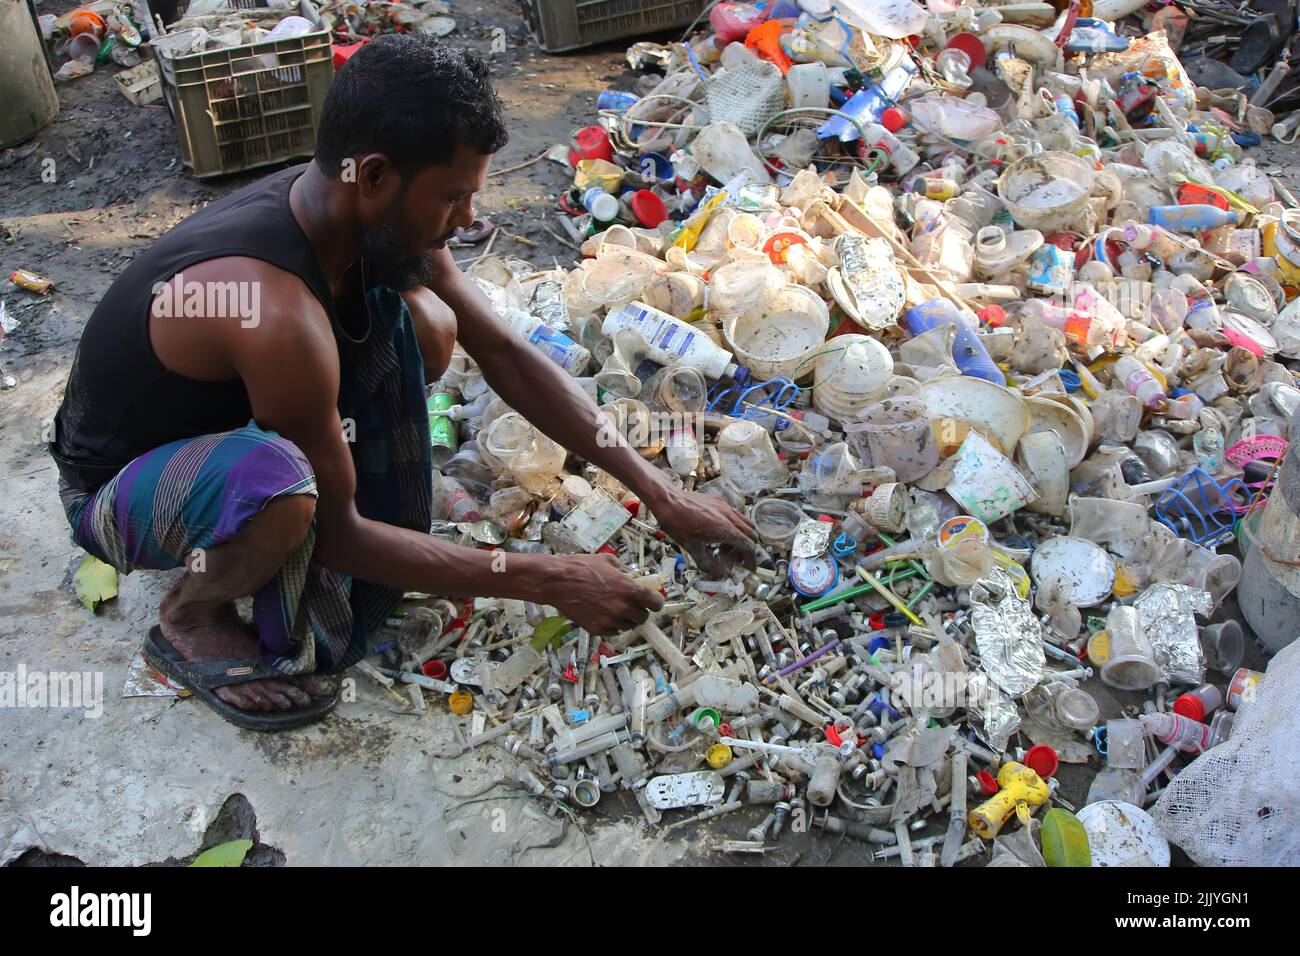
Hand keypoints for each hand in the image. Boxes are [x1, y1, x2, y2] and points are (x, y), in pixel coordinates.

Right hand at [545, 553, 664, 635]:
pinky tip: (604, 614)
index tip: (653, 602)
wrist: (558, 582)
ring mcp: (611, 620)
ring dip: (626, 619)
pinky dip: (612, 625)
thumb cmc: (582, 568)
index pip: (656, 604)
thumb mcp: (608, 561)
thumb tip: (630, 576)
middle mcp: (624, 608)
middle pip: (643, 617)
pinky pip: (613, 631)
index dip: (655, 602)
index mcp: (630, 590)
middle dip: (640, 611)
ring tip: (615, 609)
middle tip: (631, 605)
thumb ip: (624, 571)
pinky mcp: (598, 629)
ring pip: (628, 626)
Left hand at [651, 487, 758, 575]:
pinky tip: (717, 533)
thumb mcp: (691, 548)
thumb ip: (707, 564)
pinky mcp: (720, 501)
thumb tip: (719, 574)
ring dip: (741, 538)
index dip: (751, 560)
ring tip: (723, 548)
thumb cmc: (677, 523)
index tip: (748, 568)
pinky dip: (734, 527)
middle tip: (734, 560)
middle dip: (746, 550)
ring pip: (745, 523)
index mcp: (725, 529)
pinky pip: (735, 515)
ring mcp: (726, 507)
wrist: (668, 500)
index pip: (749, 547)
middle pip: (752, 535)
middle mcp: (729, 516)